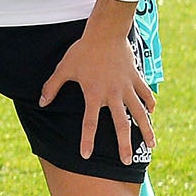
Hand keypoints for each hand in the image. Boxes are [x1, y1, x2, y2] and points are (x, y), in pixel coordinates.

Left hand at [44, 28, 155, 164]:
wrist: (106, 33)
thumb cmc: (82, 51)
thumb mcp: (64, 68)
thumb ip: (52, 87)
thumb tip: (42, 103)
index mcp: (94, 94)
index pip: (89, 123)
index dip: (87, 140)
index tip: (86, 155)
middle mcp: (113, 95)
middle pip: (120, 125)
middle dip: (124, 145)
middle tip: (126, 162)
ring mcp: (127, 87)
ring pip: (140, 113)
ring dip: (146, 130)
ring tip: (153, 145)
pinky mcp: (137, 78)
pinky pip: (146, 95)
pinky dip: (150, 104)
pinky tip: (152, 114)